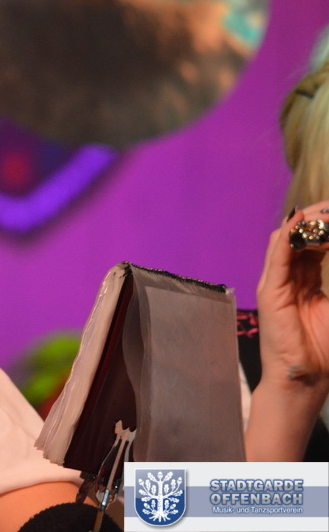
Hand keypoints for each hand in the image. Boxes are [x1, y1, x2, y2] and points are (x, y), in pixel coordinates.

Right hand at [247, 201, 328, 459]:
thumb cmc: (324, 349)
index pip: (313, 244)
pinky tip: (300, 221)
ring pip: (286, 241)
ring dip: (306, 224)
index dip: (326, 226)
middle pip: (299, 237)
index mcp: (306, 282)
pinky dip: (287, 237)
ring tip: (326, 213)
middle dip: (318, 218)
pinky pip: (277, 257)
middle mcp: (288, 278)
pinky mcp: (269, 291)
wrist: (306, 378)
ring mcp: (276, 283)